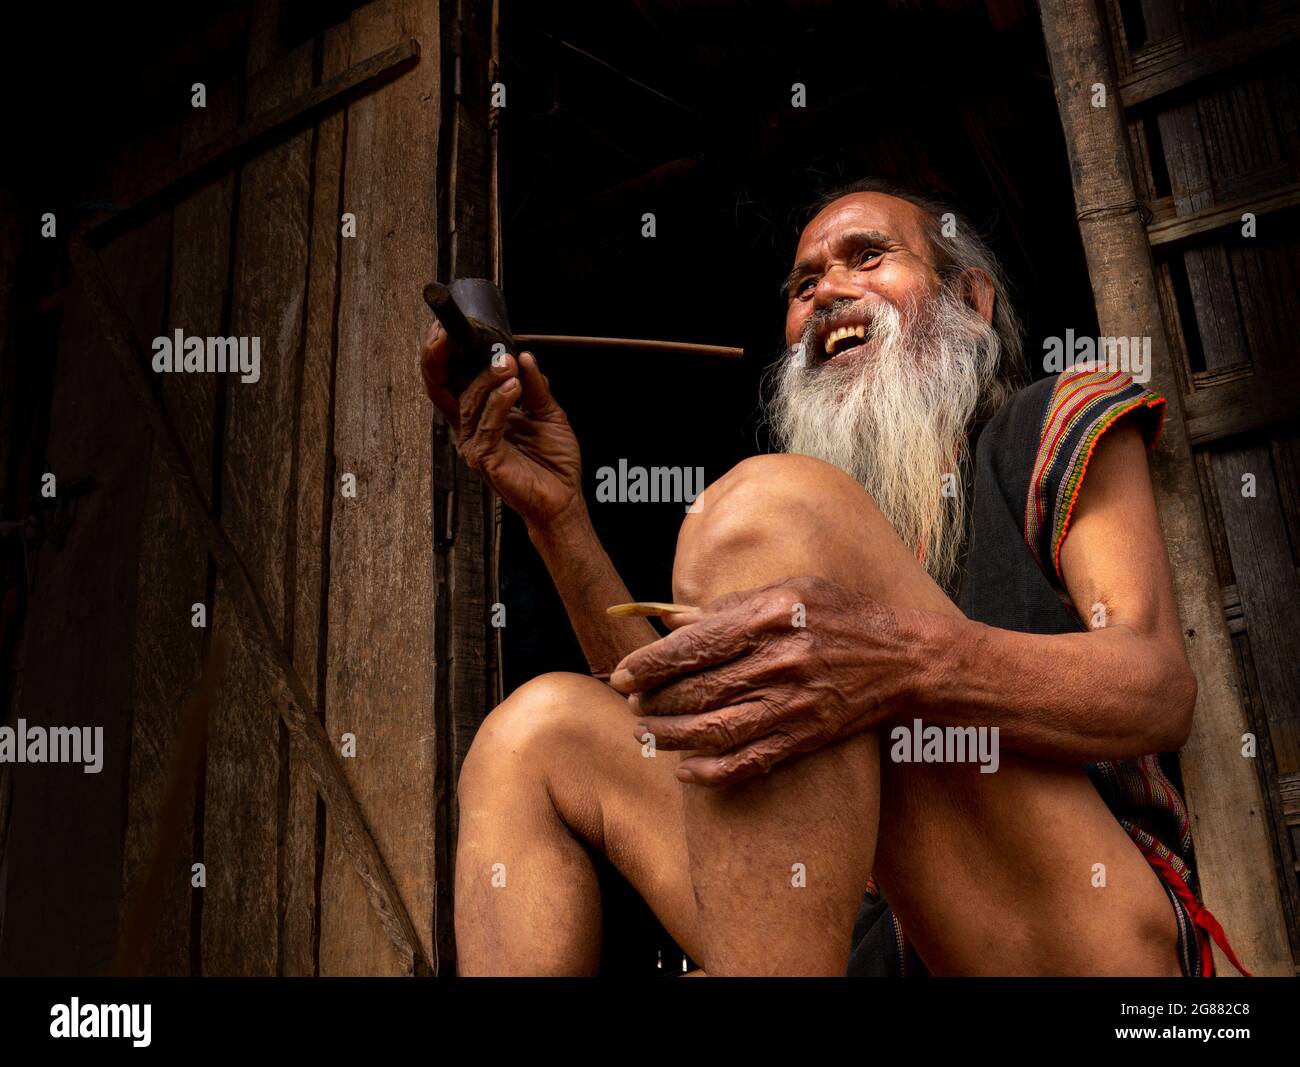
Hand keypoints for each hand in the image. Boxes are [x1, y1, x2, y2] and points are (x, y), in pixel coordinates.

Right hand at [420, 320, 582, 529]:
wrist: (564, 497)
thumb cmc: (553, 462)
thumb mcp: (549, 413)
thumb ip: (536, 386)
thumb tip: (525, 357)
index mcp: (480, 415)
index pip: (450, 381)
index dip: (440, 355)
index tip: (448, 330)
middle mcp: (471, 429)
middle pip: (441, 388)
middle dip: (440, 357)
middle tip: (456, 335)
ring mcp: (475, 444)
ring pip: (469, 402)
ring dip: (488, 377)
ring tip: (508, 364)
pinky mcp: (486, 459)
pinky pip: (487, 425)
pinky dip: (500, 402)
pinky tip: (514, 387)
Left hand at [609, 576, 924, 784]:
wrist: (906, 659)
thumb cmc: (843, 615)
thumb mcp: (791, 590)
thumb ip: (731, 605)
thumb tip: (675, 618)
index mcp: (771, 617)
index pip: (694, 644)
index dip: (651, 663)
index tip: (622, 673)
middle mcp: (779, 661)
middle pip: (698, 689)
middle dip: (653, 700)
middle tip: (629, 703)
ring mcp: (793, 703)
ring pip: (715, 729)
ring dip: (671, 737)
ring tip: (645, 734)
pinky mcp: (806, 737)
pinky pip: (750, 761)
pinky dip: (713, 772)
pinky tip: (685, 771)